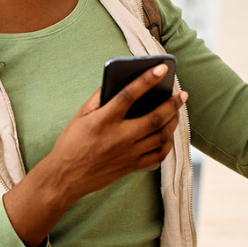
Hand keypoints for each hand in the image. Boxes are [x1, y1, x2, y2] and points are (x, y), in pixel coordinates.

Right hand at [2, 64, 187, 246]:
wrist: (64, 178)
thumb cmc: (70, 143)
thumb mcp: (79, 116)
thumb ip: (98, 98)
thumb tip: (116, 82)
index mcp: (103, 121)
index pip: (129, 95)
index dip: (147, 79)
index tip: (162, 68)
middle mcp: (118, 137)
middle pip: (154, 118)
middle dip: (172, 104)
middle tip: (182, 94)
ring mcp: (127, 154)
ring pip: (160, 136)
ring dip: (173, 122)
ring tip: (177, 111)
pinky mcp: (131, 167)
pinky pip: (157, 156)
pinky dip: (167, 144)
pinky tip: (168, 135)